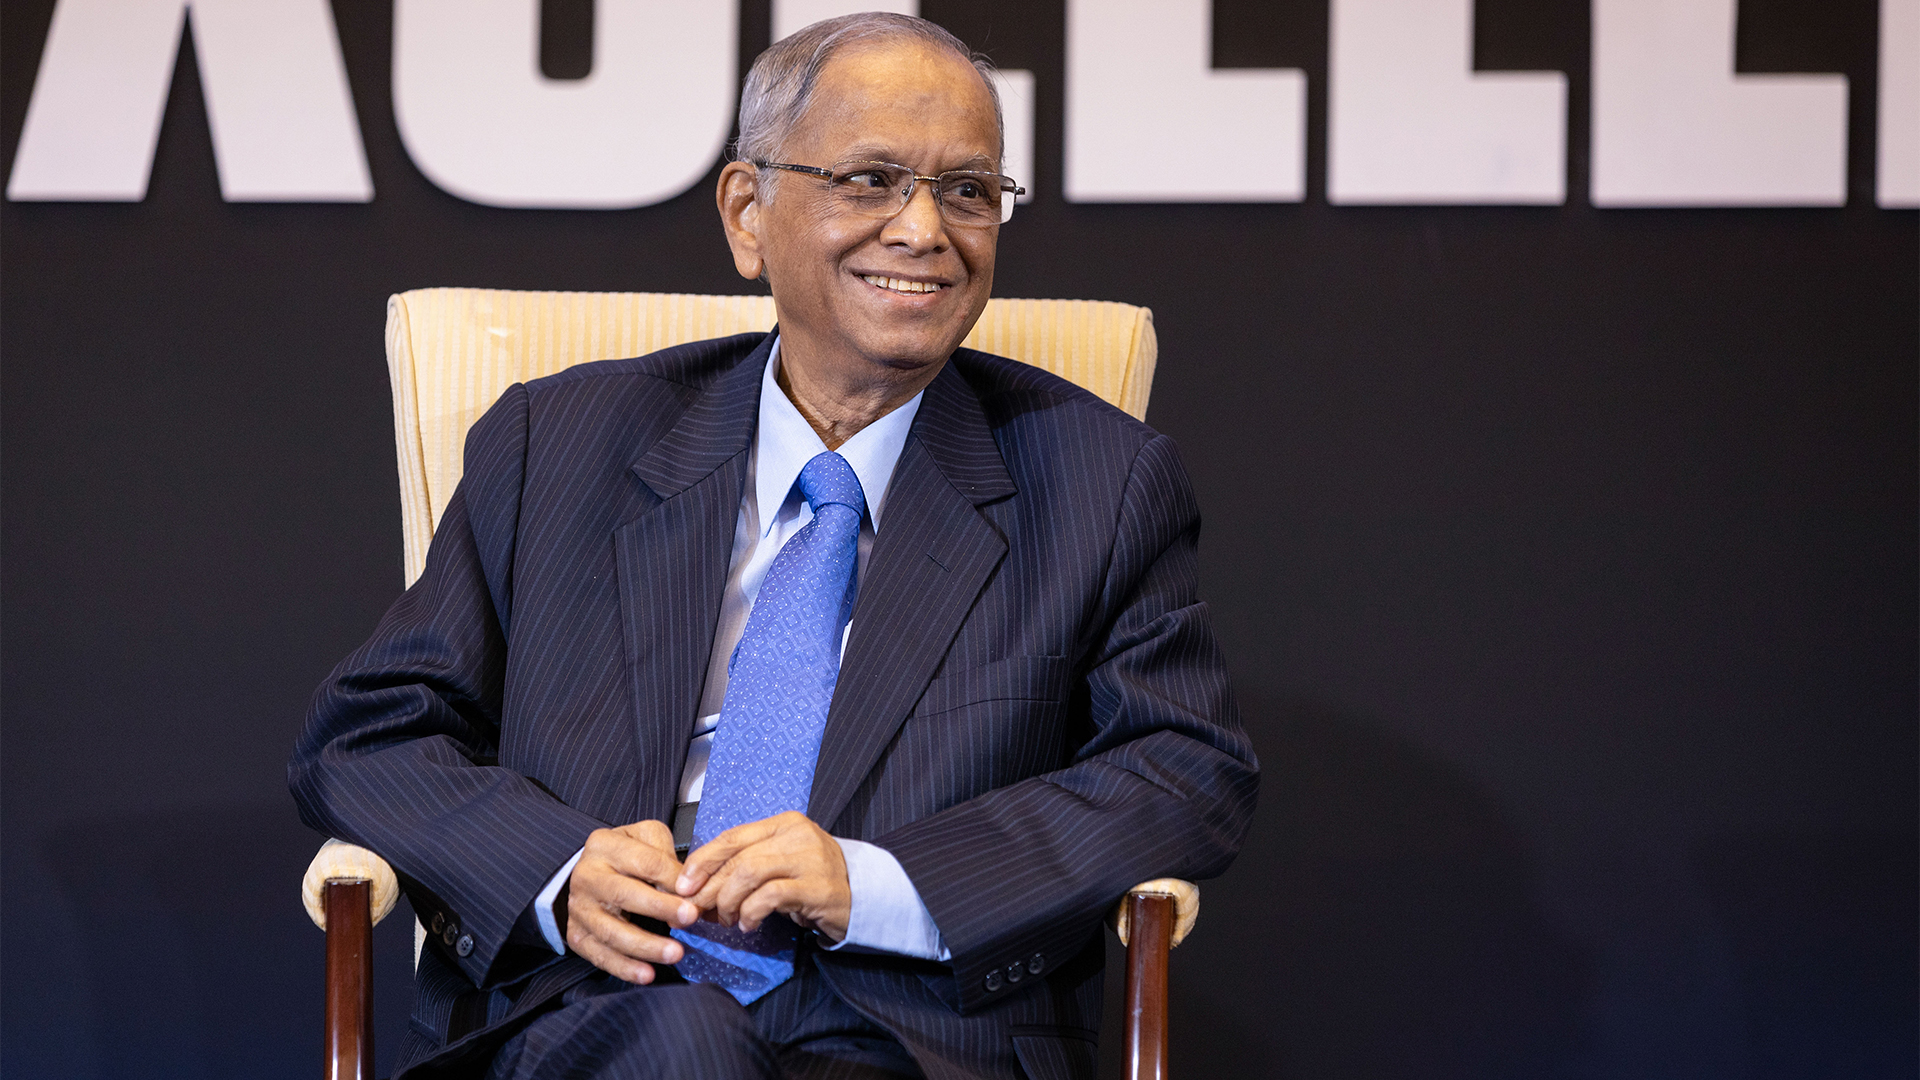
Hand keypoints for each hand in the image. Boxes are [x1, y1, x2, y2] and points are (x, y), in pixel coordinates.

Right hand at [565, 820, 700, 983]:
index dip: (671, 878)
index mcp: (604, 845)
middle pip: (623, 894)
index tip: (694, 894)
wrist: (589, 873)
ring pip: (611, 931)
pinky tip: (647, 974)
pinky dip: (624, 967)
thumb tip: (684, 885)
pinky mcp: (578, 935)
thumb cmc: (626, 855)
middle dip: (659, 908)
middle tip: (689, 918)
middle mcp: (586, 876)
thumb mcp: (645, 838)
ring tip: (674, 953)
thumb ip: (666, 854)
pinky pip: (600, 955)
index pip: (644, 861)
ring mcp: (580, 908)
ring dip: (645, 945)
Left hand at [675, 811, 851, 941]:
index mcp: (783, 824)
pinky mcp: (818, 887)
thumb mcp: (779, 865)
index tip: (684, 884)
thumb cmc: (813, 881)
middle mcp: (797, 834)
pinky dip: (751, 912)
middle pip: (737, 857)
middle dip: (709, 888)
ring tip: (727, 920)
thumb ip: (745, 867)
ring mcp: (810, 858)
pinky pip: (770, 896)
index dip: (702, 861)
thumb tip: (698, 886)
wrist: (862, 897)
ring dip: (728, 901)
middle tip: (697, 910)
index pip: (731, 837)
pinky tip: (749, 924)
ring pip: (749, 873)